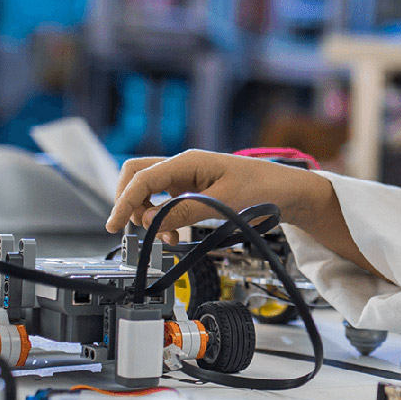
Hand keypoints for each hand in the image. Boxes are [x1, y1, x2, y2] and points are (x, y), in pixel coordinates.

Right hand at [106, 150, 321, 234]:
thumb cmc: (262, 188)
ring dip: (149, 215)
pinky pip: (166, 202)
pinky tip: (174, 235)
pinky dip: (163, 219)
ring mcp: (187, 178)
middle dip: (129, 201)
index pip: (143, 178)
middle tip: (132, 228)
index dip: (124, 201)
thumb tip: (151, 224)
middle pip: (137, 176)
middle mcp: (183, 166)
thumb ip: (185, 212)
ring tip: (166, 238)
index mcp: (188, 161)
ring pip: (150, 191)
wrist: (286, 191)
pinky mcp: (193, 190)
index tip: (114, 225)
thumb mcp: (223, 203)